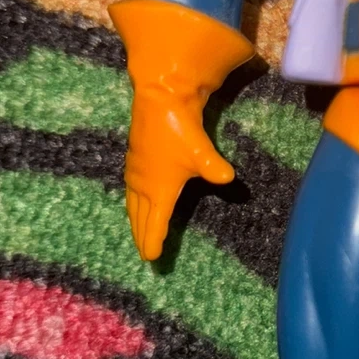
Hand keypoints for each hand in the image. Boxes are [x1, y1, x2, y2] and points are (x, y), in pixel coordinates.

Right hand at [123, 87, 234, 260]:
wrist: (159, 100)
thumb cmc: (179, 130)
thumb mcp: (200, 152)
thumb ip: (213, 168)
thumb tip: (228, 178)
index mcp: (158, 189)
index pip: (155, 223)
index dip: (153, 241)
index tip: (152, 259)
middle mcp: (143, 184)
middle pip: (140, 218)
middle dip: (142, 236)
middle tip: (145, 253)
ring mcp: (136, 172)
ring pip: (133, 205)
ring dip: (135, 221)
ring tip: (138, 234)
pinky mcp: (134, 160)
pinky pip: (131, 192)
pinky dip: (132, 204)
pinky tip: (136, 202)